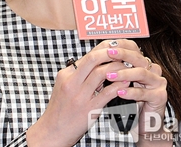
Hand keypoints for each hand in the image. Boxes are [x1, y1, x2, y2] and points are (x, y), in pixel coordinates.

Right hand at [26, 40, 142, 146]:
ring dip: (117, 68)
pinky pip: (107, 94)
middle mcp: (71, 82)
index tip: (115, 50)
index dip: (103, 50)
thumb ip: (77, 76)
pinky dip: (119, 86)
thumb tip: (94, 65)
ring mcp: (80, 95)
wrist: (52, 130)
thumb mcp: (63, 87)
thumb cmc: (60, 109)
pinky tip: (126, 84)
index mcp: (65, 75)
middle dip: (111, 53)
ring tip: (128, 68)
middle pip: (93, 59)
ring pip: (101, 74)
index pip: (87, 56)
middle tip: (123, 53)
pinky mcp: (88, 109)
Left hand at [101, 40, 169, 144]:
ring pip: (141, 73)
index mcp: (143, 62)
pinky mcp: (160, 96)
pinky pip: (144, 92)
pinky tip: (119, 92)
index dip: (121, 45)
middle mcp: (153, 69)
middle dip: (122, 55)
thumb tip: (95, 53)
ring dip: (124, 73)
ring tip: (109, 76)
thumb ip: (113, 66)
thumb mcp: (119, 79)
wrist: (143, 120)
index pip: (134, 48)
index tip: (107, 46)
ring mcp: (158, 82)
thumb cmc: (128, 98)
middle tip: (108, 54)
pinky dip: (130, 92)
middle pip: (138, 58)